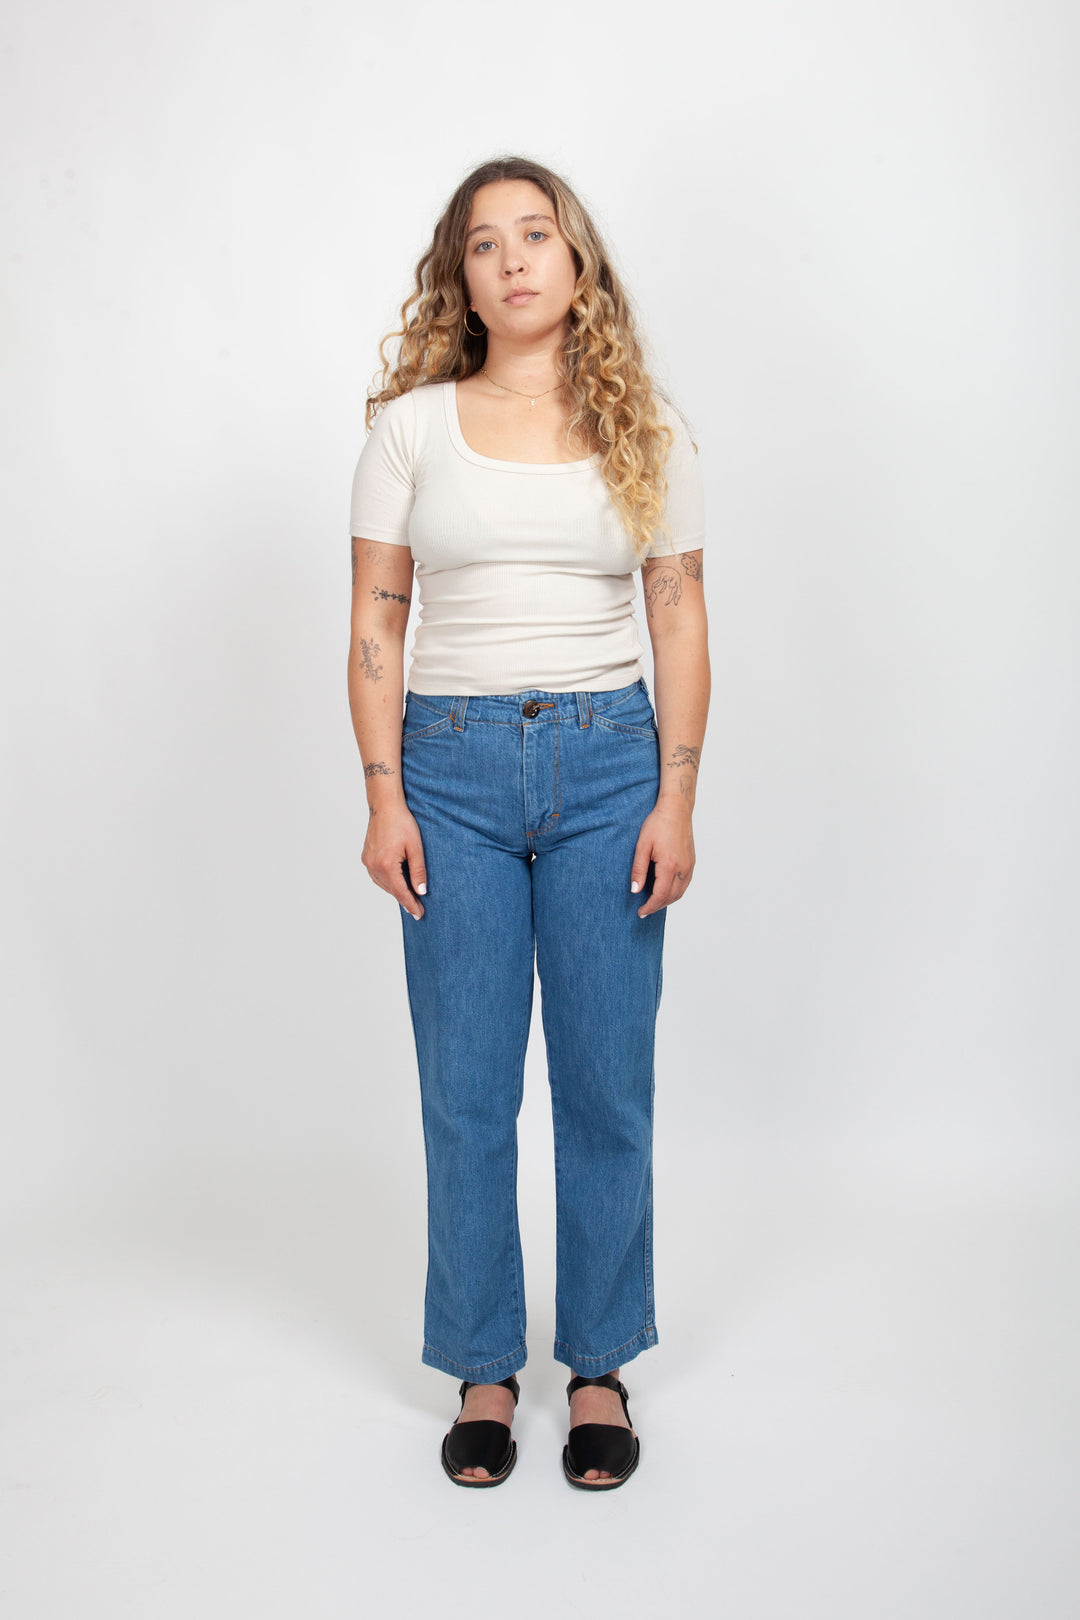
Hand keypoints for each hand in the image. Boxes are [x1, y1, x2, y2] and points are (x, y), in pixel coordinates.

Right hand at [361, 801, 427, 919]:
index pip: (401, 892)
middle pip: (391, 890)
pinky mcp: (366, 857)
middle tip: (417, 908)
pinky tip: (396, 883)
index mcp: (386, 865)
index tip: (419, 915)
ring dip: (395, 891)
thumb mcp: (416, 847)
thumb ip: (418, 871)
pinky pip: (377, 876)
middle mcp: (373, 866)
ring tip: (408, 897)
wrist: (385, 806)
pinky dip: (387, 882)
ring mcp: (368, 862)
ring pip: (383, 884)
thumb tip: (421, 891)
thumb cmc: (402, 822)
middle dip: (404, 899)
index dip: (411, 904)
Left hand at [630, 801, 694, 917]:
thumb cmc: (658, 824)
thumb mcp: (642, 846)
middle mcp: (682, 869)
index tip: (640, 912)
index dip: (650, 907)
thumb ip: (638, 870)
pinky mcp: (692, 862)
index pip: (660, 895)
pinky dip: (676, 892)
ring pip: (680, 893)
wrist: (676, 809)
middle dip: (657, 906)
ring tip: (654, 903)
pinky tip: (666, 890)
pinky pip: (685, 884)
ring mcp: (689, 866)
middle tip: (644, 910)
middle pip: (671, 897)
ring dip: (667, 901)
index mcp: (669, 866)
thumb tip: (635, 890)